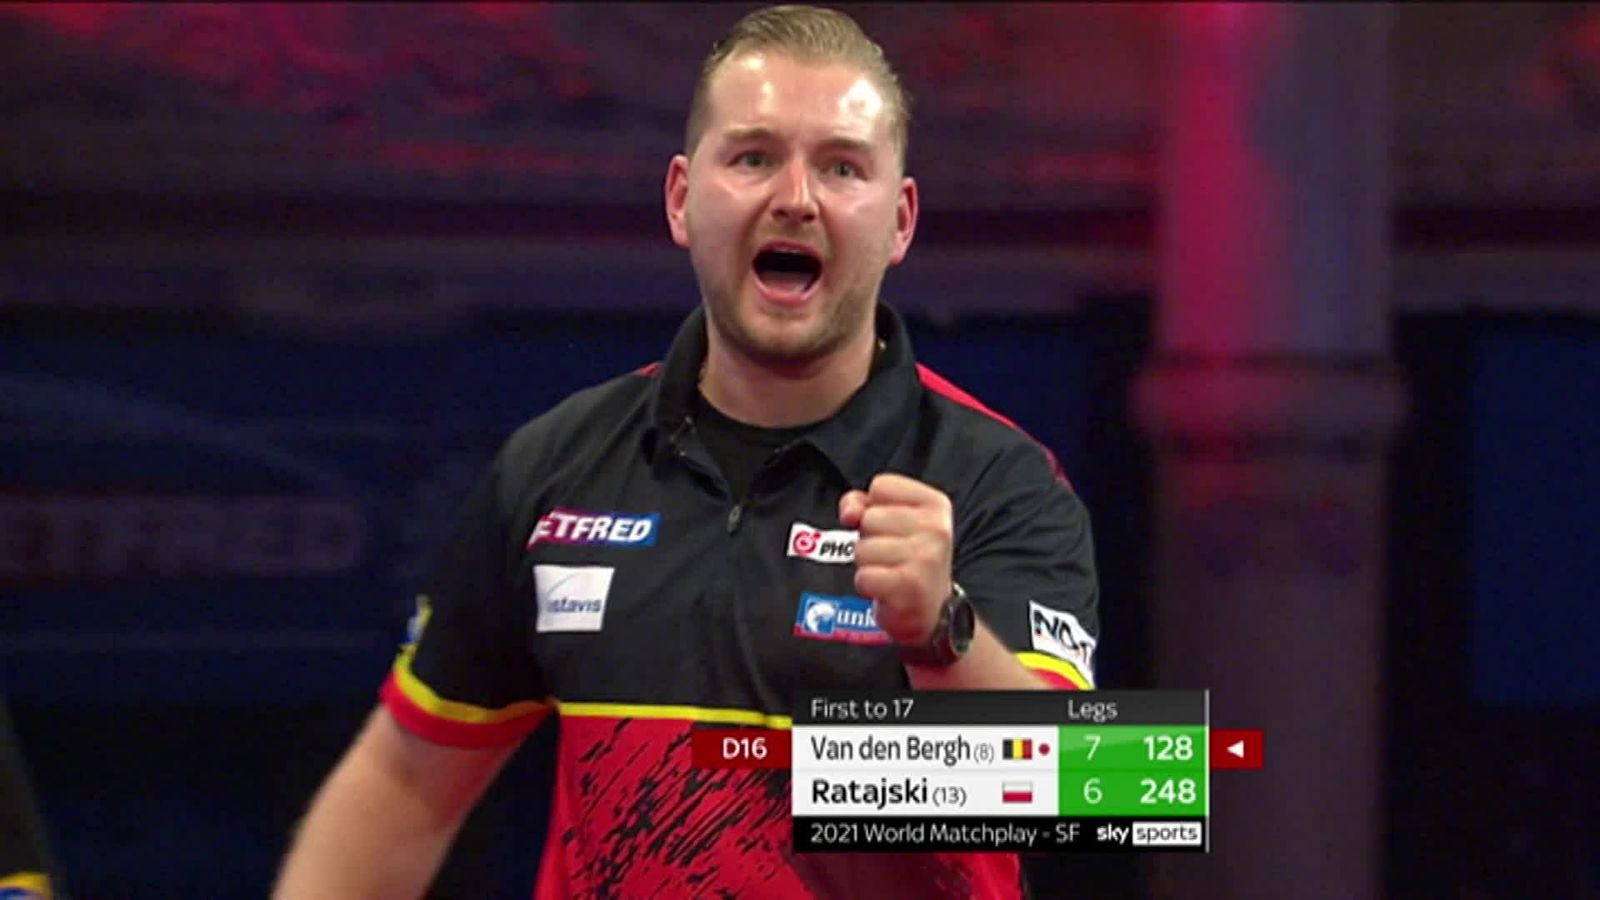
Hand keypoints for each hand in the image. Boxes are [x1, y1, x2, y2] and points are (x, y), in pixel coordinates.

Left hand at [838, 473, 953, 645]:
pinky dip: (868, 585)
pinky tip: (887, 589)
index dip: (874, 507)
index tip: (891, 527)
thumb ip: (863, 503)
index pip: (881, 486)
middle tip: (892, 555)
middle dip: (870, 538)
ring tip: (890, 572)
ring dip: (868, 564)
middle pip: (869, 518)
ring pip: (862, 548)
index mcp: (935, 504)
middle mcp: (936, 528)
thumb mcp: (894, 521)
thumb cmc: (909, 560)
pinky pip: (864, 576)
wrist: (933, 612)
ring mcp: (925, 557)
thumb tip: (850, 513)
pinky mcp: (909, 586)